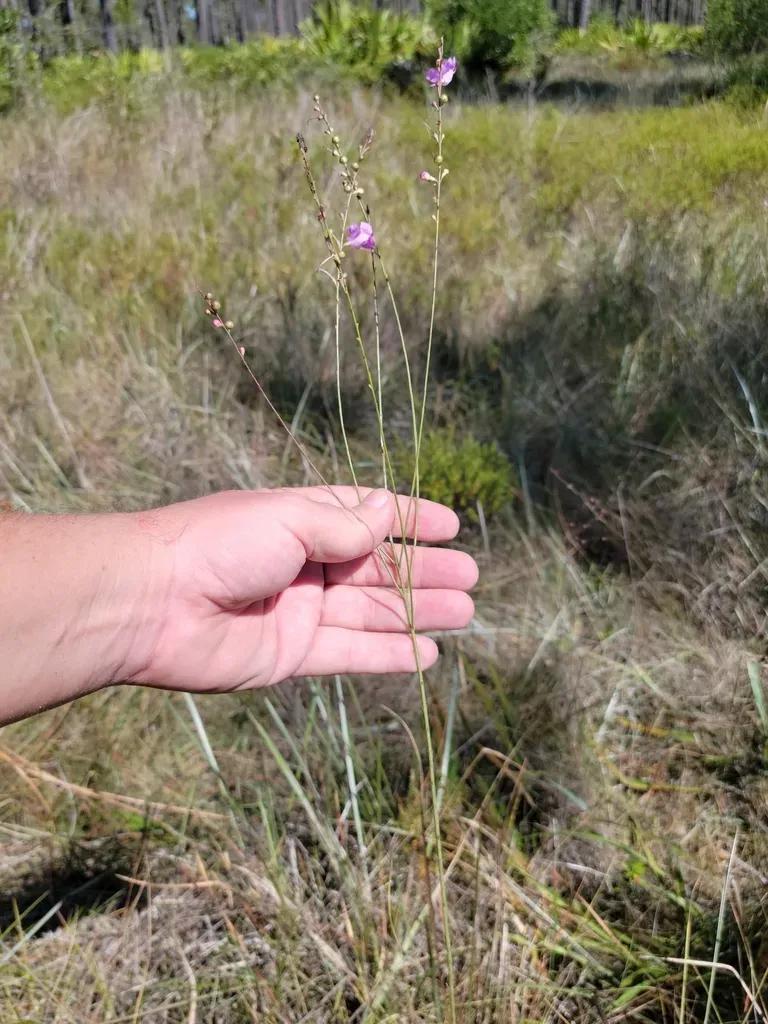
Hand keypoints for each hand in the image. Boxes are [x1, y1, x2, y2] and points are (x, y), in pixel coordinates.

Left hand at [129, 487, 477, 691]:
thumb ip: (345, 525)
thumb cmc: (218, 544)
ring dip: (418, 614)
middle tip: (472, 578)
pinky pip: (350, 654)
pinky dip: (388, 654)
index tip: (453, 525)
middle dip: (425, 573)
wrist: (153, 603)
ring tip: (465, 613)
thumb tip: (390, 509)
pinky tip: (426, 653)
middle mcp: (304, 564)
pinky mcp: (291, 654)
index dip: (410, 520)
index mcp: (301, 519)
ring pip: (372, 612)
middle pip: (378, 568)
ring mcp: (300, 611)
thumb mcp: (290, 519)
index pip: (367, 515)